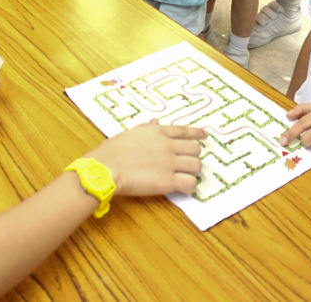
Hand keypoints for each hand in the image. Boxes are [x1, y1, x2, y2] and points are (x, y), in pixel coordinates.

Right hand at [86, 120, 204, 195]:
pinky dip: (189, 187)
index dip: (197, 133)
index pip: (184, 130)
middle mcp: (167, 145)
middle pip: (195, 149)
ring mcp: (169, 162)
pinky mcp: (167, 181)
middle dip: (193, 157)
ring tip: (185, 177)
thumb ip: (146, 128)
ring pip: (196, 166)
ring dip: (192, 172)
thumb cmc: (111, 152)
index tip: (205, 135)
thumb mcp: (130, 133)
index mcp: (157, 131)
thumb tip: (155, 122)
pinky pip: (190, 183)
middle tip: (187, 164)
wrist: (104, 168)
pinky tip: (183, 188)